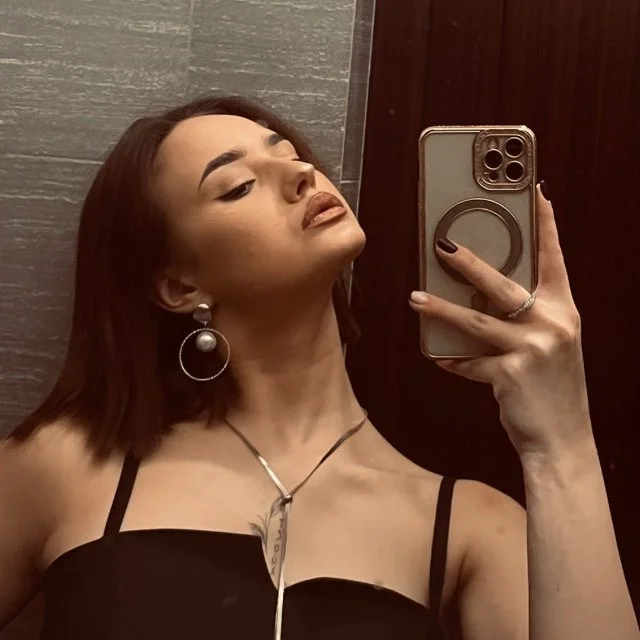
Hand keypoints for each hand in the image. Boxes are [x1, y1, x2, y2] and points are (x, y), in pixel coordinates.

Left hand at [409, 184, 592, 458]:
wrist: (564, 438)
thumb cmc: (553, 387)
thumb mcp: (551, 345)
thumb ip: (526, 319)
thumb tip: (480, 296)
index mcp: (563, 311)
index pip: (554, 258)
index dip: (545, 225)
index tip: (535, 195)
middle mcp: (552, 324)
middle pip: (503, 284)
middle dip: (469, 263)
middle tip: (442, 245)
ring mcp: (533, 349)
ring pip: (476, 319)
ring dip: (440, 308)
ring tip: (416, 298)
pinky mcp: (510, 373)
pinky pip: (470, 361)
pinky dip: (454, 360)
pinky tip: (440, 357)